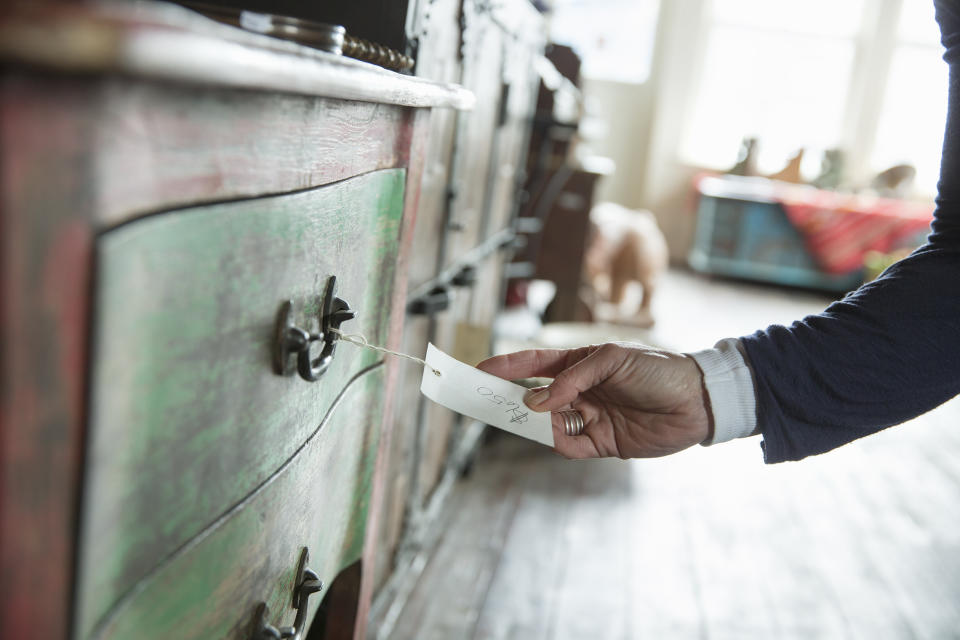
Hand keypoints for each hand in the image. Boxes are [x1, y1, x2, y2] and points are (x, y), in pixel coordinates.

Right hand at [477, 343, 711, 458]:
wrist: (698, 400)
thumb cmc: (659, 368)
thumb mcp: (612, 359)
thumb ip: (572, 379)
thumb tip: (537, 402)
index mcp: (581, 363)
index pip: (536, 364)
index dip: (508, 367)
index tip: (481, 369)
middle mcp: (581, 391)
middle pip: (536, 397)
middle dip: (511, 399)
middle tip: (486, 402)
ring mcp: (590, 417)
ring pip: (549, 424)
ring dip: (535, 423)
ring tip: (523, 420)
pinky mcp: (603, 443)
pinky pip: (571, 446)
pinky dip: (559, 443)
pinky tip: (556, 435)